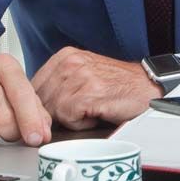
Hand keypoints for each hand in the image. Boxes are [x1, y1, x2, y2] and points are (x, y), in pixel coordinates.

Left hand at [31, 46, 161, 128]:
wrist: (148, 88)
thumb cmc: (118, 87)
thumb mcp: (84, 75)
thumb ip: (58, 84)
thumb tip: (31, 106)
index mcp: (64, 56)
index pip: (31, 87)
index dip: (39, 106)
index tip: (54, 112)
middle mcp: (69, 62)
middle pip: (38, 100)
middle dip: (52, 114)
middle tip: (77, 114)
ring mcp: (78, 77)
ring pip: (52, 111)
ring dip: (69, 119)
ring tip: (89, 112)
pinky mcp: (88, 94)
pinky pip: (68, 118)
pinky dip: (80, 124)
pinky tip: (96, 114)